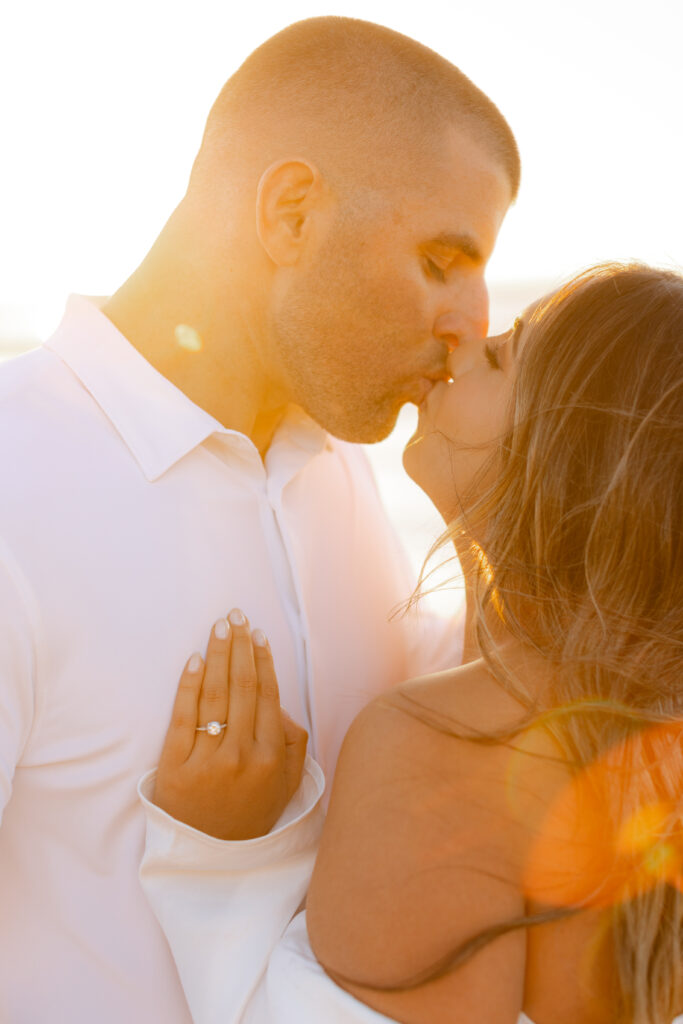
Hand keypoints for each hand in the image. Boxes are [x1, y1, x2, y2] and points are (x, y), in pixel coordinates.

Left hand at [153, 609, 307, 839]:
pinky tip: (195, 660)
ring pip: (216, 697)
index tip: (258, 634)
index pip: (268, 696)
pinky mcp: (175, 768)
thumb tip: (280, 704)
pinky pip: (183, 719)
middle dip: (240, 646)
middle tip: (235, 615)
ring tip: (219, 627)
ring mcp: (208, 761)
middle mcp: (242, 756)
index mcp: (271, 757)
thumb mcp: (287, 785)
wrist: (208, 858)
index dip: (263, 661)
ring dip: (219, 656)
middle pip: (243, 688)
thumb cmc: (250, 813)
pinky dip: (190, 686)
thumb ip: (293, 743)